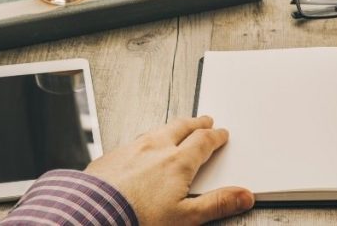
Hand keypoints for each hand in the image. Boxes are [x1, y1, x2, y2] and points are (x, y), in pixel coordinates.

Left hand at [84, 115, 253, 224]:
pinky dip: (146, 139)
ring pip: (157, 130)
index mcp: (177, 162)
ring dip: (171, 127)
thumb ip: (216, 204)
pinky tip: (142, 147)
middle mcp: (155, 148)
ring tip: (176, 128)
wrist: (92, 215)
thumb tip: (243, 196)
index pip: (203, 141)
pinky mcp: (111, 156)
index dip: (215, 136)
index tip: (221, 134)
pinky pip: (134, 140)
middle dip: (195, 123)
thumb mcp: (185, 218)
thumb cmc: (136, 218)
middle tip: (204, 120)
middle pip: (181, 127)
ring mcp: (131, 149)